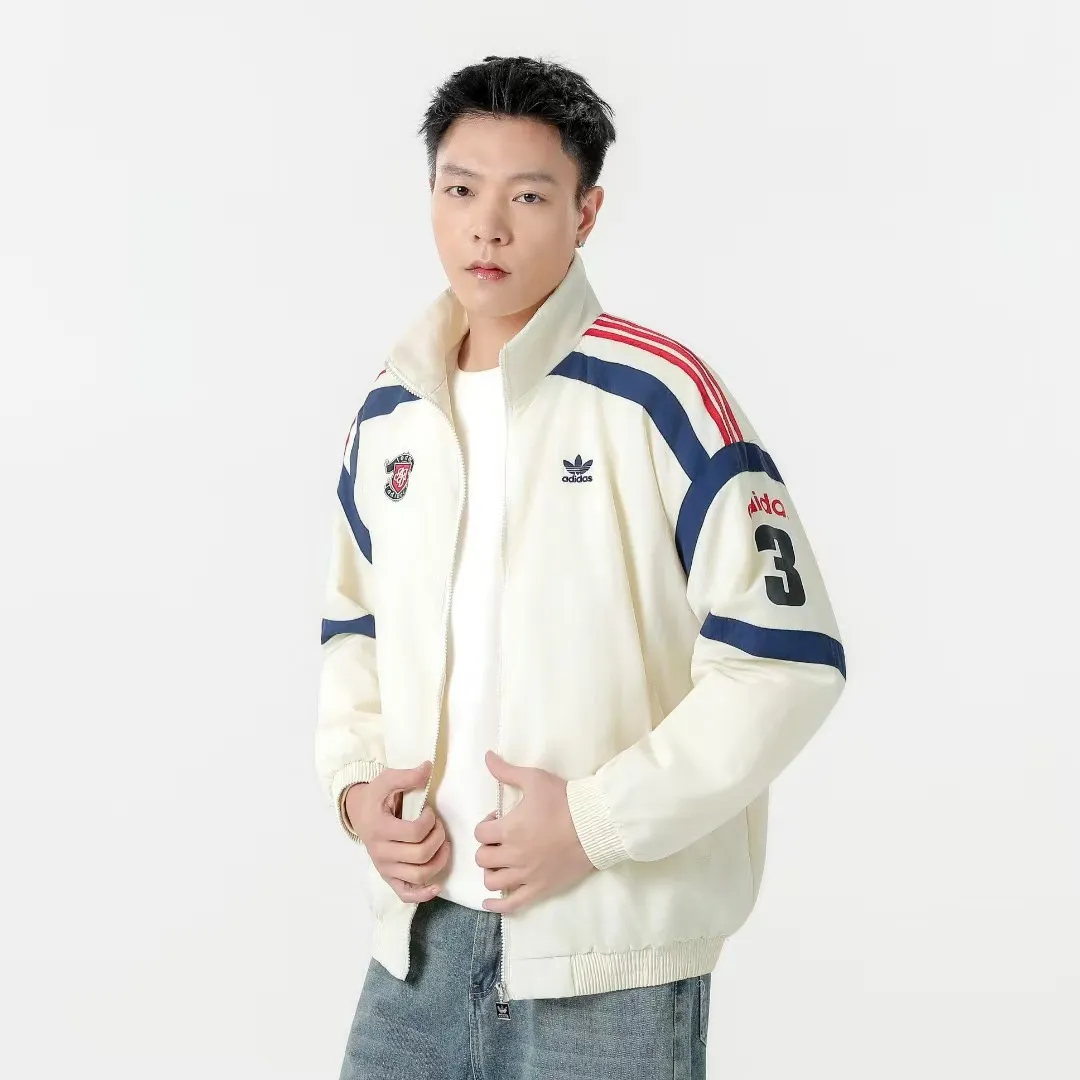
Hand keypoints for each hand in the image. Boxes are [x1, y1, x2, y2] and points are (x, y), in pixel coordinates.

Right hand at [345, 761, 450, 903]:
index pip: (415, 833)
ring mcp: (385, 868)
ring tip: (442, 844)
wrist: (360, 815)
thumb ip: (407, 775)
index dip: (430, 822)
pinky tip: (437, 884)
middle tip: (438, 826)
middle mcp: (380, 852)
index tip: (429, 812)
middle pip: (421, 855)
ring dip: (439, 860)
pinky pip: (406, 894)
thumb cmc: (377, 798)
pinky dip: (424, 893)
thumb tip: (428, 768)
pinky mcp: (389, 879)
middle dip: (438, 838)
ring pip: (419, 875)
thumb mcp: (387, 780)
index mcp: (379, 828)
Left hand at [475, 750, 596, 913]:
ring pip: (492, 881)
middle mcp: (513, 854)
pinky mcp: (540, 889)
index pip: (480, 833)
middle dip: (488, 847)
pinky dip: (497, 905)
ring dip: (492, 871)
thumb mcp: (534, 779)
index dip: (486, 825)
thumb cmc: (564, 800)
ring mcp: (526, 875)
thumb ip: (507, 771)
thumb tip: (487, 756)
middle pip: (483, 858)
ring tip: (501, 862)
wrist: (596, 825)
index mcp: (509, 829)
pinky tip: (490, 901)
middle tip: (501, 840)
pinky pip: (511, 904)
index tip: (498, 820)